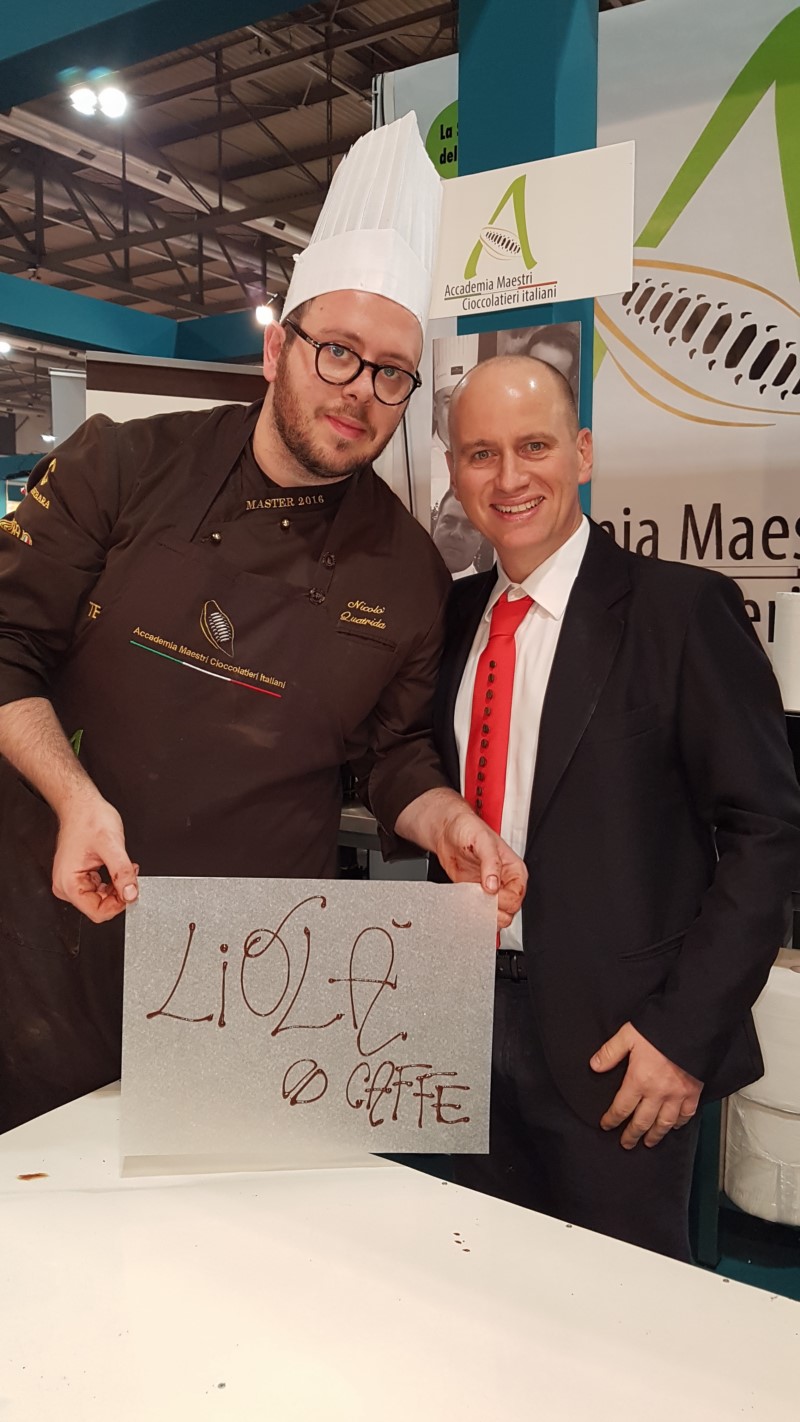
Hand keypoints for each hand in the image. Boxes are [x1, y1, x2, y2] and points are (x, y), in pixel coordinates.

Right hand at [53, 791, 138, 923]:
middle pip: (99, 907)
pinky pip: (100, 889)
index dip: (118, 905)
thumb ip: (122, 872)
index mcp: (69, 883)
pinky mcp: (80, 877)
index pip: (97, 912)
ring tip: (124, 867)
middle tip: (129, 874)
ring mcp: (72, 882)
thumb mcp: (112, 845)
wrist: (82, 805)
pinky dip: (112, 882)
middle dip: (119, 894)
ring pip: (101, 899)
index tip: (131, 890)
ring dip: (117, 887)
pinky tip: (118, 867)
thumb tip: (130, 894)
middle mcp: (67, 886)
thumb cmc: (89, 819)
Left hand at [433, 805, 526, 929]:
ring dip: (484, 913)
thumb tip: (493, 885)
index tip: (489, 892)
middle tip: (480, 898)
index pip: (517, 896)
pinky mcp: (475, 894)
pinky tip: (466, 903)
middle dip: (495, 909)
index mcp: (514, 870)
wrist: (448, 831)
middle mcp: (505, 881)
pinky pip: (479, 911)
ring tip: (472, 900)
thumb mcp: (483, 840)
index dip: (503, 899)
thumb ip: (491, 862)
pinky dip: (473, 912)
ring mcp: (490, 889)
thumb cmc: (469, 829)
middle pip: (509, 909)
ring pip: (496, 914)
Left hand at [590, 1022, 701, 1148]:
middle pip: (642, 1122)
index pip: (621, 1107)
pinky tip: (674, 1127)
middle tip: (626, 1144)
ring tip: (648, 1142)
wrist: (691, 1027)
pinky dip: (679, 1124)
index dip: (612, 1119)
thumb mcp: (628, 1035)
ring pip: (664, 1124)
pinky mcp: (693, 1092)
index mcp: (639, 1079)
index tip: (606, 1125)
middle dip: (632, 1135)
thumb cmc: (660, 1029)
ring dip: (654, 1136)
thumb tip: (595, 1066)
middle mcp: (658, 1092)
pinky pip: (686, 1115)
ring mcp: (677, 1095)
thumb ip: (610, 1052)